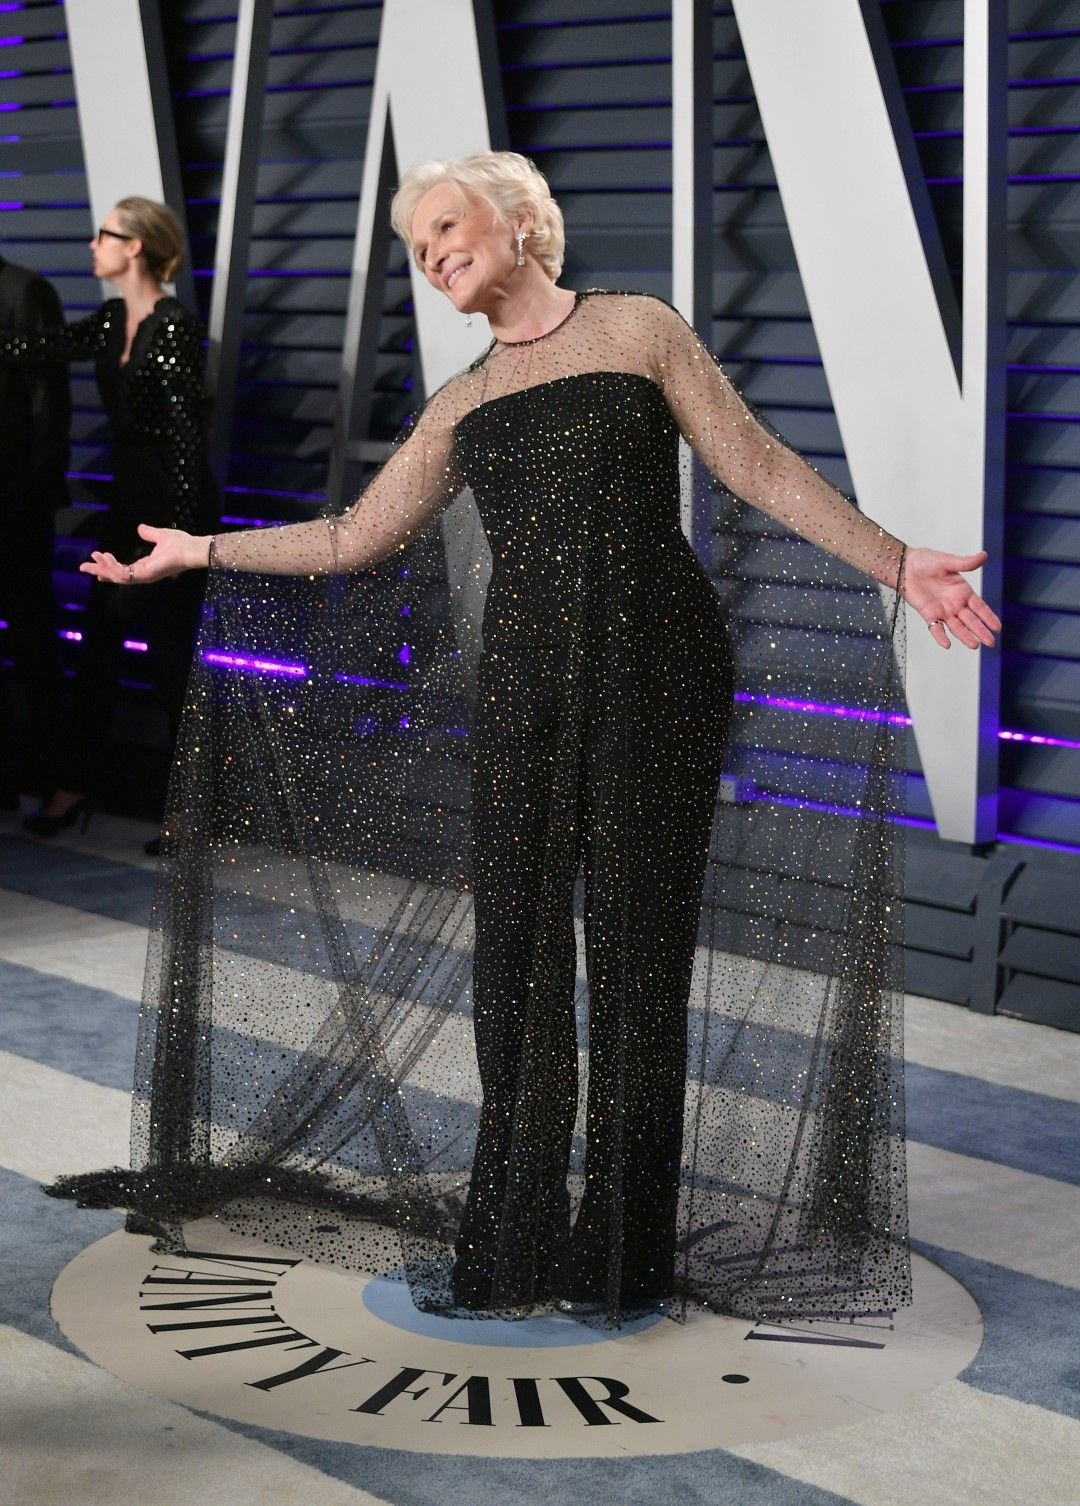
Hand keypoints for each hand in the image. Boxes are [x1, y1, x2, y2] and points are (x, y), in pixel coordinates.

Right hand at [79, 523, 210, 584]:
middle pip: (116, 576)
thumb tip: (140, 528)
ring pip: (117, 576)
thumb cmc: (181, 544)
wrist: (192, 548)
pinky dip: (113, 567)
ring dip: (104, 567)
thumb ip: (149, 533)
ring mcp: (145, 576)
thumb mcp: (160, 535)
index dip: (109, 566)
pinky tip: (106, 557)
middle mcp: (144, 573)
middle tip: (83, 566)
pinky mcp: (146, 574)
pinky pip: (124, 574)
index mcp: (146, 566)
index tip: (96, 559)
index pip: (123, 570)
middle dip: (100, 570)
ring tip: (94, 557)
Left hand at [900, 547, 1000, 649]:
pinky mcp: (929, 614)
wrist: (905, 566)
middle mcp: (955, 604)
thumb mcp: (948, 561)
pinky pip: (935, 628)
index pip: (980, 607)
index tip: (997, 627)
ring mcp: (942, 610)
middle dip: (980, 631)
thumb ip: (965, 563)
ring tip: (974, 645)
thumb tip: (984, 555)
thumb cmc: (926, 561)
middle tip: (990, 642)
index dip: (988, 617)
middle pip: (971, 620)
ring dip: (965, 636)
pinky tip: (946, 644)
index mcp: (963, 592)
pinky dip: (940, 636)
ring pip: (956, 627)